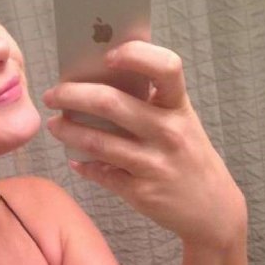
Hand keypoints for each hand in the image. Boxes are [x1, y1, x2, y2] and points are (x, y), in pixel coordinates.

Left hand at [42, 41, 246, 249]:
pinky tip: (74, 159)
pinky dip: (83, 165)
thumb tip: (101, 76)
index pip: (166, 67)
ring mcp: (154, 164)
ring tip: (54, 125)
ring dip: (68, 131)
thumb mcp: (181, 122)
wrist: (212, 209)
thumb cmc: (188, 156)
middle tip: (53, 94)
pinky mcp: (140, 192)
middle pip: (111, 103)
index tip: (107, 55)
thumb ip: (151, 101)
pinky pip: (101, 174)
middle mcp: (169, 132)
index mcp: (179, 106)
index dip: (135, 54)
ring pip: (98, 142)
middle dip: (72, 95)